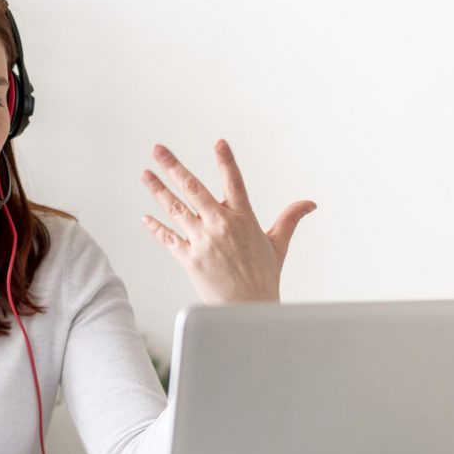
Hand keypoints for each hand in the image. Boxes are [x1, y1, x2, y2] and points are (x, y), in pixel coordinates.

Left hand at [140, 140, 315, 302]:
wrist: (247, 310)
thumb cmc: (263, 278)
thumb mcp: (278, 244)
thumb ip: (290, 218)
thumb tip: (309, 203)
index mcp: (243, 218)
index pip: (235, 182)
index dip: (227, 162)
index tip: (219, 143)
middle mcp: (221, 226)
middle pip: (193, 189)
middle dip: (173, 167)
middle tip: (159, 149)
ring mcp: (202, 241)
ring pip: (175, 208)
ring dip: (158, 190)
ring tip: (146, 174)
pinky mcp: (189, 258)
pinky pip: (168, 238)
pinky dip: (155, 227)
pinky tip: (145, 216)